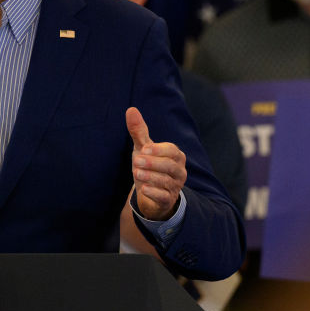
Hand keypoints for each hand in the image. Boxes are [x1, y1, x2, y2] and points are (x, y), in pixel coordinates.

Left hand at [126, 107, 185, 221]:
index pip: (172, 150)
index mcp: (176, 156)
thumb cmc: (149, 166)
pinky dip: (154, 193)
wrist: (150, 194)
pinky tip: (144, 189)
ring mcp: (175, 186)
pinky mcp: (168, 200)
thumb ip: (138, 131)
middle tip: (136, 160)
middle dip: (153, 163)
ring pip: (167, 181)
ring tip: (137, 173)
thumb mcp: (143, 149)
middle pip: (170, 166)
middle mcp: (179, 171)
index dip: (158, 150)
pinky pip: (164, 197)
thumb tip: (131, 109)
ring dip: (151, 177)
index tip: (143, 149)